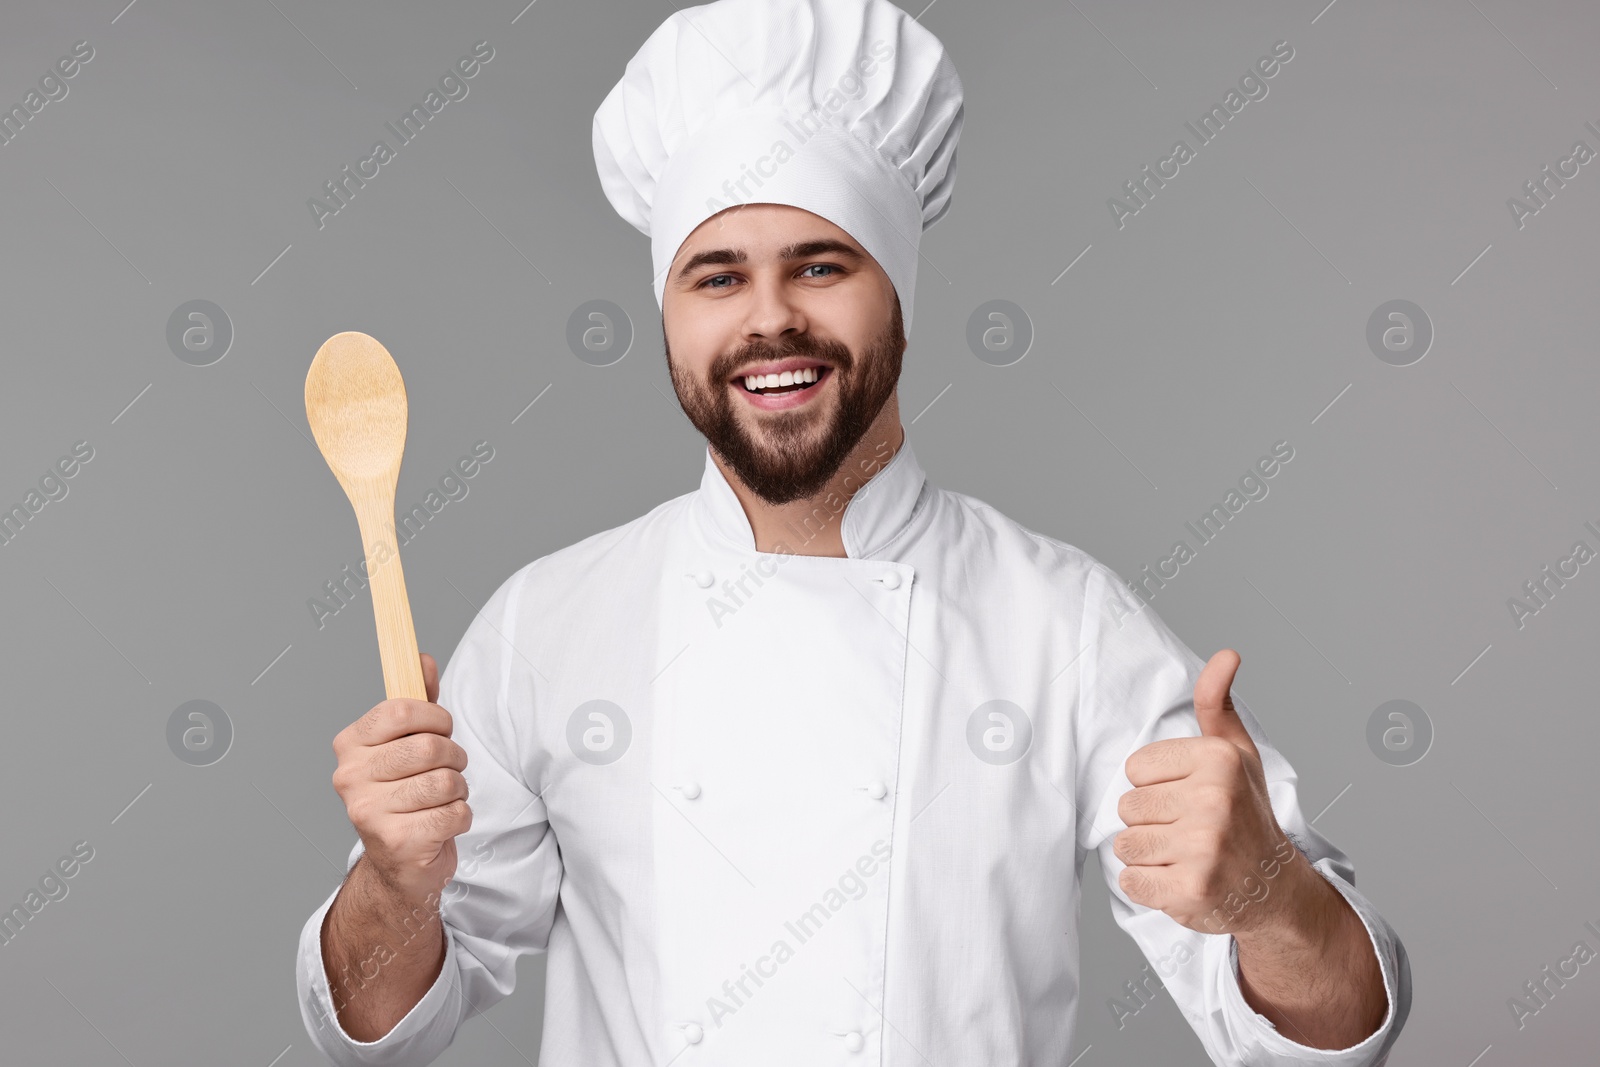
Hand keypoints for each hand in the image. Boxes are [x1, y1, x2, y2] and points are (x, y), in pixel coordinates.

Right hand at [331, 652, 472, 905]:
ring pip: (446, 781)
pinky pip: (454, 814)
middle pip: (429, 747)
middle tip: (447, 770)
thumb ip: (417, 702)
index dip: (434, 717)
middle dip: (454, 757)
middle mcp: (351, 778)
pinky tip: (440, 824)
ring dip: (458, 790)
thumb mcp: (407, 743)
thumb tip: (422, 660)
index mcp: (350, 746)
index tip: (440, 729)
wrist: (398, 864)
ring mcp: (369, 813)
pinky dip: (460, 817)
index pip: (399, 710)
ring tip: (442, 799)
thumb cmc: (406, 794)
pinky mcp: (397, 842)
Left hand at [1113, 649, 1302, 936]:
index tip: (1189, 798)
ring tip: (1185, 855)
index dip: (1156, 786)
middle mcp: (1213, 800)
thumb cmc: (1247, 814)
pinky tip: (1181, 881)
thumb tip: (1226, 654)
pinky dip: (1148, 887)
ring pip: (1125, 844)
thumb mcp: (1236, 754)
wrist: (1275, 888)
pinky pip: (1132, 881)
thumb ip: (1217, 704)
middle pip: (1127, 807)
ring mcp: (1203, 848)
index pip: (1135, 768)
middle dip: (1151, 822)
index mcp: (1217, 760)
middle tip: (1189, 832)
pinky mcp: (1191, 889)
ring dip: (1148, 855)